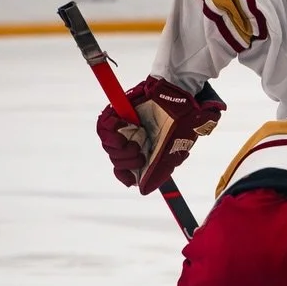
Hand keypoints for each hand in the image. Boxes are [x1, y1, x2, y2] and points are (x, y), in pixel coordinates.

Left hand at [97, 76, 223, 194]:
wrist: (180, 95)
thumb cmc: (182, 121)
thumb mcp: (175, 149)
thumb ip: (160, 168)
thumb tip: (144, 189)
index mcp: (146, 150)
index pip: (125, 170)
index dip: (125, 176)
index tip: (131, 178)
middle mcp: (133, 141)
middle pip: (116, 160)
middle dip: (127, 162)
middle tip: (141, 154)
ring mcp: (124, 128)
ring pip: (108, 146)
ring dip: (121, 149)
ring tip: (137, 141)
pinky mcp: (117, 113)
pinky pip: (103, 127)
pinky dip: (112, 130)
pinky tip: (126, 127)